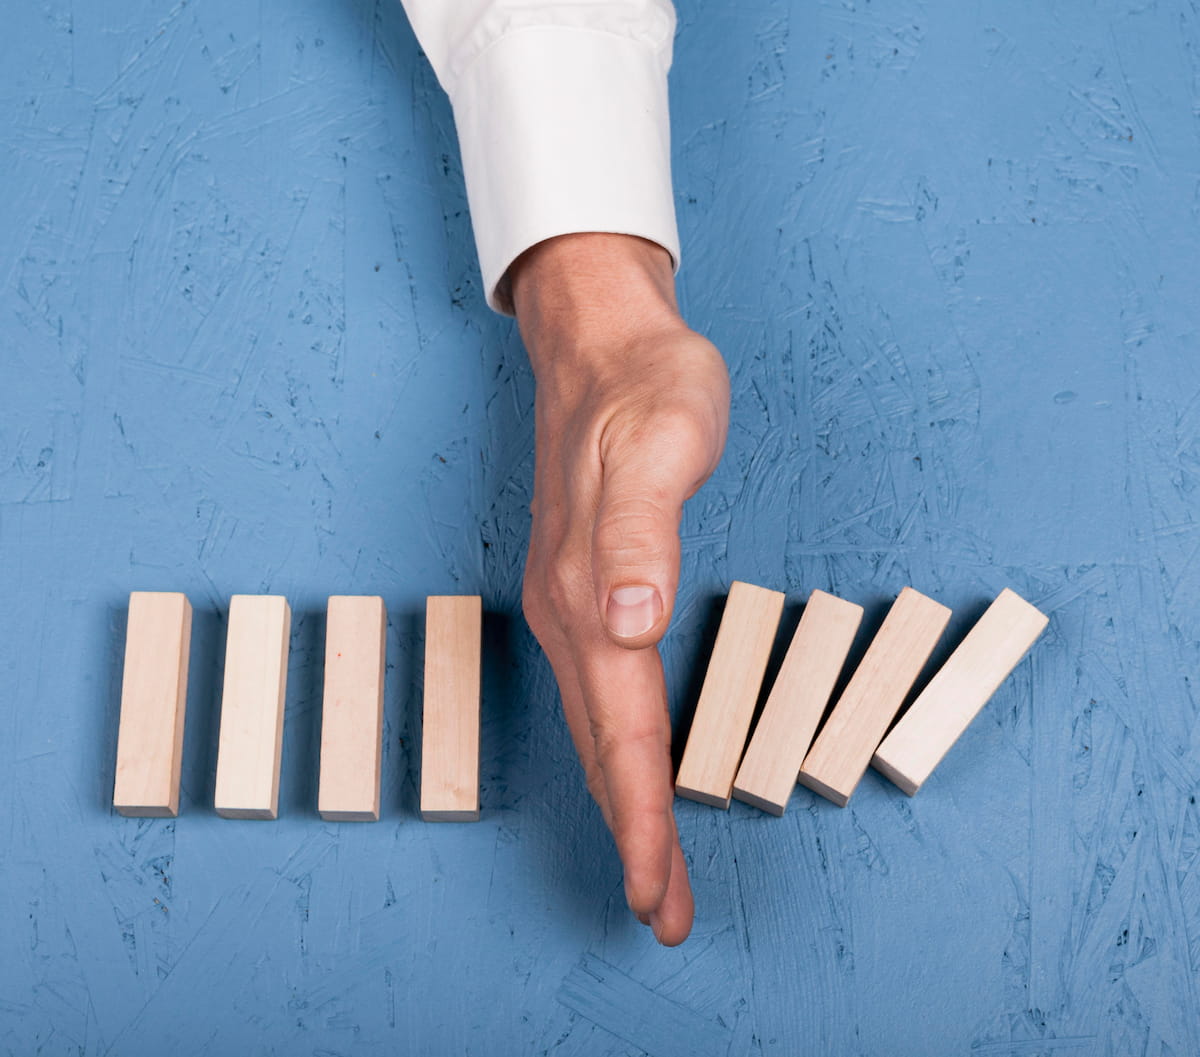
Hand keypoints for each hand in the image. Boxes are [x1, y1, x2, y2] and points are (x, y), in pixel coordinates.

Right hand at [510, 234, 729, 945]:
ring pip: (600, 727)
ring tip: (652, 864)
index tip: (659, 895)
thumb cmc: (645, 389)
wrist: (601, 345)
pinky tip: (633, 765)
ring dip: (626, 802)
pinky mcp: (584, 588)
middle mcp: (572, 613)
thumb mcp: (661, 441)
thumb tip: (627, 624)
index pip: (623, 734)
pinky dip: (621, 750)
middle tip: (664, 912)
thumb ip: (640, 533)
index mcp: (590, 594)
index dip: (644, 821)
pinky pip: (602, 694)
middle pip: (605, 749)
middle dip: (635, 838)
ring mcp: (571, 603)